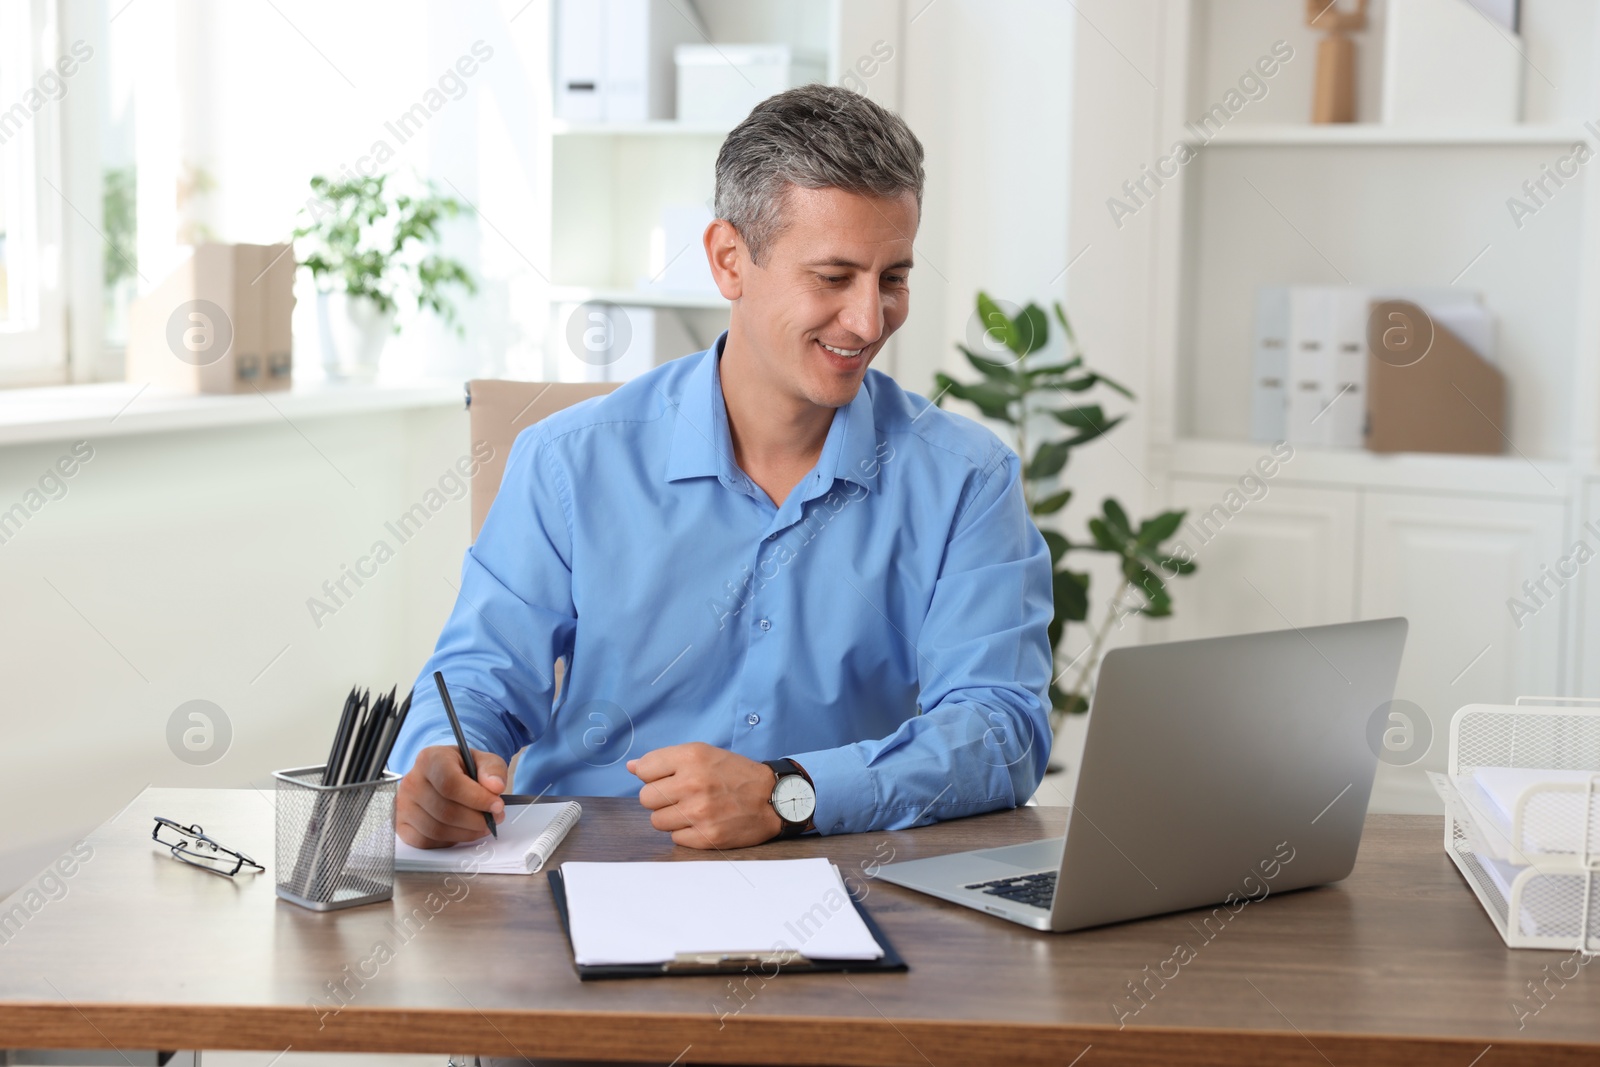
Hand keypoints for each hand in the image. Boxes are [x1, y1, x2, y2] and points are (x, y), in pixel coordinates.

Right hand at [396, 745, 507, 847]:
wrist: (443, 774)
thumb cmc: (462, 768)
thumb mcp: (483, 760)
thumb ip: (493, 770)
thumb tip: (495, 787)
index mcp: (430, 759)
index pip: (450, 783)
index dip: (477, 798)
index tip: (497, 805)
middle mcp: (412, 781)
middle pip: (445, 811)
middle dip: (477, 820)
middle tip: (494, 819)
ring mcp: (404, 805)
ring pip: (437, 830)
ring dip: (466, 833)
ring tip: (482, 825)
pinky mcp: (402, 825)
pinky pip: (426, 842)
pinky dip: (449, 841)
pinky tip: (461, 830)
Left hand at [627, 742, 780, 848]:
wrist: (772, 798)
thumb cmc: (735, 775)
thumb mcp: (704, 754)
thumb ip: (666, 760)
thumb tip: (631, 767)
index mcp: (692, 757)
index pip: (644, 769)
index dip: (653, 775)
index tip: (668, 778)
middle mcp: (693, 783)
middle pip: (646, 798)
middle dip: (660, 798)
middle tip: (682, 795)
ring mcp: (699, 812)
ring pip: (656, 821)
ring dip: (671, 817)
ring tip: (692, 810)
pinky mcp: (706, 836)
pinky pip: (675, 838)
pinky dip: (685, 833)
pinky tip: (703, 822)